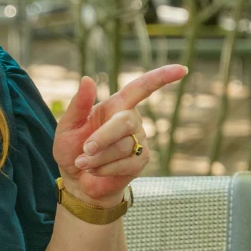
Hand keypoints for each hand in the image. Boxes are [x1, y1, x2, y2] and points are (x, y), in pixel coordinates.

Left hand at [53, 65, 185, 206]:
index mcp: (117, 105)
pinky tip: (95, 170)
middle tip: (85, 150)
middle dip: (103, 137)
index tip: (182, 70)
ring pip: (123, 146)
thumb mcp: (68, 125)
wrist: (77, 181)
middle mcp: (131, 120)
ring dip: (98, 157)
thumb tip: (87, 79)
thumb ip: (78, 104)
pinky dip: (104, 168)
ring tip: (84, 162)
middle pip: (125, 122)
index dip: (161, 78)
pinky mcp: (141, 160)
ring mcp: (139, 140)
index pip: (141, 87)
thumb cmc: (72, 149)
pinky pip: (125, 163)